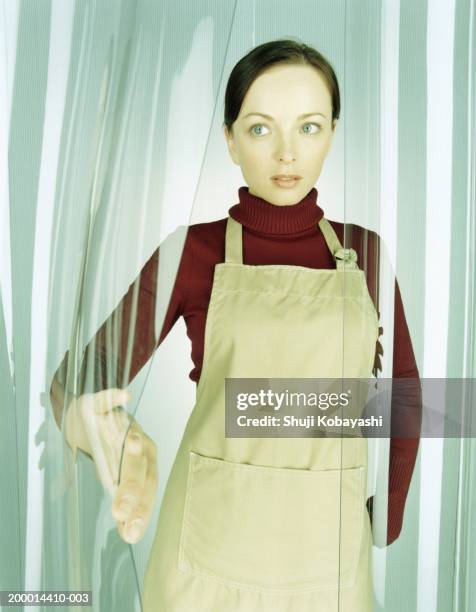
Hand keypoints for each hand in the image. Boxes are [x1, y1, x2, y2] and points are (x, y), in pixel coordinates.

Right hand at [64, 389, 157, 543]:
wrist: (90, 426)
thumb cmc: (110, 454)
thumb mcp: (115, 478)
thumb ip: (124, 502)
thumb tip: (130, 534)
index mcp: (146, 463)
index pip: (148, 488)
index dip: (141, 509)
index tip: (131, 532)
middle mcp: (140, 444)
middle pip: (139, 465)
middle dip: (131, 486)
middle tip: (120, 511)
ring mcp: (123, 423)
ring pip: (127, 430)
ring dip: (128, 434)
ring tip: (130, 442)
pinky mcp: (104, 405)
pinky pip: (110, 399)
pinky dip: (116, 396)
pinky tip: (124, 396)